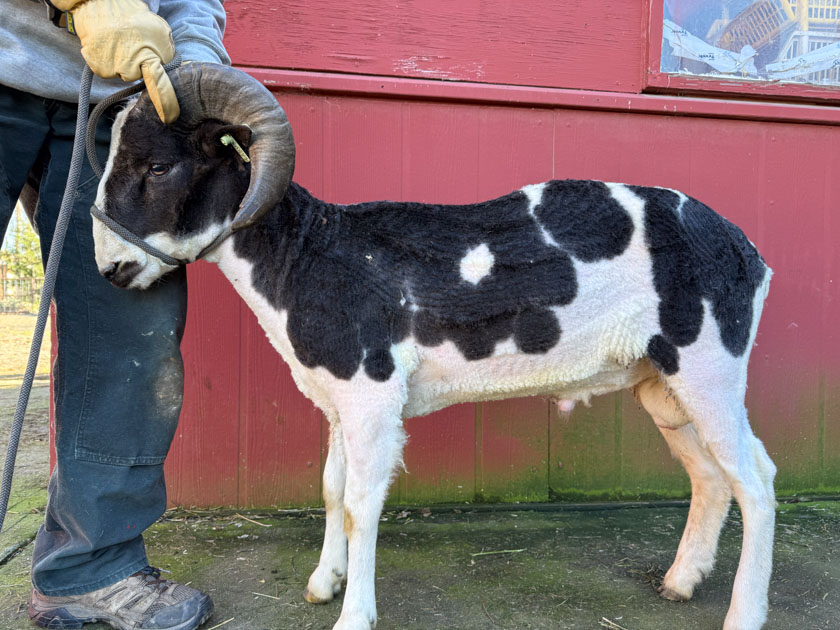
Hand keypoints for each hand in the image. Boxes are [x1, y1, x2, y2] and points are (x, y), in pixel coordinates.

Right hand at [55, 0, 179, 122]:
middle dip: (139, 67)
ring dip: (123, 62)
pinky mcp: (96, 67)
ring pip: (123, 75)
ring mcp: (111, 68)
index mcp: (148, 57)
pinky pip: (108, 71)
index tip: (171, 117)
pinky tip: (108, 45)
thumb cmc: (134, 17)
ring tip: (120, 42)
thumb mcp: (160, 31)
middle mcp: (129, 67)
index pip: (159, 84)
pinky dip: (108, 60)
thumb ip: (167, 53)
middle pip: (138, 79)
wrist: (100, 3)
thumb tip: (171, 71)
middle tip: (133, 46)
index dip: (166, 102)